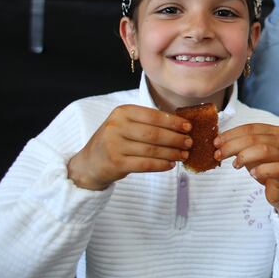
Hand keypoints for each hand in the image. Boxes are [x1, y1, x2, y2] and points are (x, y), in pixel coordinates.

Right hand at [67, 105, 191, 190]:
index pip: (153, 116)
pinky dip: (161, 165)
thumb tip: (181, 125)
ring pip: (151, 150)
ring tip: (183, 155)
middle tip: (189, 142)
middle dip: (175, 138)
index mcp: (122, 112)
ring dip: (171, 153)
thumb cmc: (115, 141)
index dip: (173, 122)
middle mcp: (116, 126)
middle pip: (154, 133)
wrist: (89, 163)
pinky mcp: (116, 163)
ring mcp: (115, 145)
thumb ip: (148, 122)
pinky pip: (145, 164)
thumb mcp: (126, 124)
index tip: (188, 127)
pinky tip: (170, 165)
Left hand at [215, 123, 278, 219]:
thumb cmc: (268, 168)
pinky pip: (273, 168)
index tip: (216, 142)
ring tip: (235, 165)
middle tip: (218, 154)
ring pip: (263, 150)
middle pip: (253, 138)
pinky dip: (260, 170)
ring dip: (243, 156)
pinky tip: (252, 174)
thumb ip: (241, 146)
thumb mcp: (253, 153)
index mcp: (273, 132)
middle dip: (231, 145)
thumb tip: (219, 142)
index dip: (231, 134)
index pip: (249, 128)